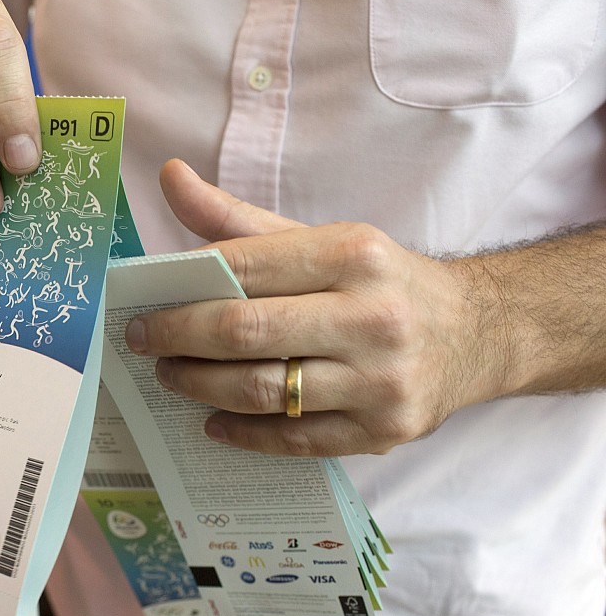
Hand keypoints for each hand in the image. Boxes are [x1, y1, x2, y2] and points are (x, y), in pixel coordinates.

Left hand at [124, 160, 499, 456]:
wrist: (476, 333)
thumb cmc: (381, 282)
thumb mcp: (320, 239)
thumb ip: (237, 219)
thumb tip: (168, 175)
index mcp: (354, 255)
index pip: (245, 268)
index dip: (182, 290)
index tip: (141, 306)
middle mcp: (373, 317)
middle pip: (245, 333)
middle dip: (177, 340)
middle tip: (143, 343)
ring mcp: (381, 381)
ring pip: (261, 391)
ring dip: (200, 386)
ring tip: (173, 376)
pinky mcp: (384, 431)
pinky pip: (293, 440)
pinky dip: (242, 433)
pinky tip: (214, 421)